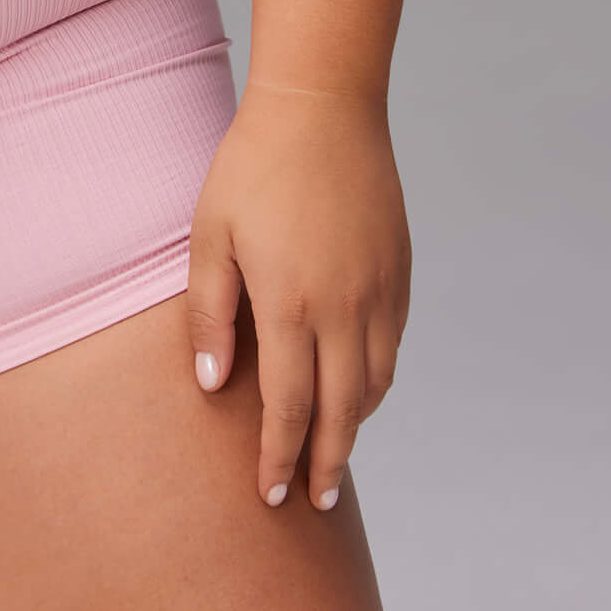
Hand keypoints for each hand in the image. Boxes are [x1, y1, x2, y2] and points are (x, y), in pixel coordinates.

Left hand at [185, 80, 410, 510]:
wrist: (324, 106)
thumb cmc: (252, 165)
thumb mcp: (211, 234)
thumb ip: (212, 313)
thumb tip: (215, 385)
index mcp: (291, 305)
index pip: (288, 408)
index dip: (279, 458)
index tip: (271, 496)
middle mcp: (344, 309)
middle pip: (340, 413)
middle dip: (324, 464)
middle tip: (312, 504)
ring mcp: (378, 291)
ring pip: (374, 384)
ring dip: (353, 427)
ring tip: (332, 455)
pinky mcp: (399, 272)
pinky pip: (391, 346)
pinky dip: (375, 381)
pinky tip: (357, 391)